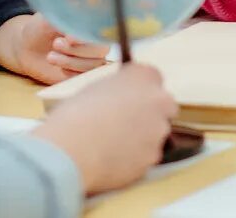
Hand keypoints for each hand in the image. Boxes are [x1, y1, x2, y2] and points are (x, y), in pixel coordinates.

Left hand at [0, 13, 109, 84]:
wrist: (28, 47)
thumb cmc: (40, 27)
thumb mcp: (49, 17)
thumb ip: (65, 13)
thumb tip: (79, 7)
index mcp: (91, 23)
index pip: (100, 29)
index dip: (87, 36)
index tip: (69, 37)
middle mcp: (96, 41)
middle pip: (101, 50)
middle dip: (77, 50)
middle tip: (56, 44)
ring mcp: (92, 59)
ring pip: (93, 66)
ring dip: (70, 62)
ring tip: (50, 56)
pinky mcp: (83, 75)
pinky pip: (85, 78)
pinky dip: (70, 73)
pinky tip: (56, 65)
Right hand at [30, 63, 177, 193]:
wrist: (71, 148)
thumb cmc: (74, 114)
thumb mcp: (94, 87)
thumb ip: (117, 91)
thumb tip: (119, 99)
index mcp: (142, 75)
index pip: (153, 77)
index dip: (140, 90)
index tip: (130, 98)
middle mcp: (159, 99)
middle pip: (164, 106)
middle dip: (150, 113)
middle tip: (125, 123)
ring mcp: (159, 131)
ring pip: (155, 134)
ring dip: (142, 138)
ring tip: (111, 146)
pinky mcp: (153, 158)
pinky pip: (146, 157)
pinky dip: (134, 159)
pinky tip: (111, 160)